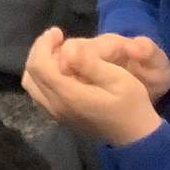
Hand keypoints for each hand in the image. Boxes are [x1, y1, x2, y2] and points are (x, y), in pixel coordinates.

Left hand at [22, 27, 163, 146]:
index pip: (40, 66)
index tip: (57, 32)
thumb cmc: (132, 105)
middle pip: (31, 74)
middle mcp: (56, 107)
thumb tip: (68, 49)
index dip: (43, 44)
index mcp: (69, 96)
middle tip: (57, 39)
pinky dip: (43, 77)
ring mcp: (57, 115)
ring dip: (40, 64)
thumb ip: (91, 64)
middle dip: (40, 51)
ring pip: (32, 85)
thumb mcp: (119, 80)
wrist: (137, 138)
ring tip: (58, 52)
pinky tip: (61, 70)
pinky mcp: (61, 118)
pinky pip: (39, 94)